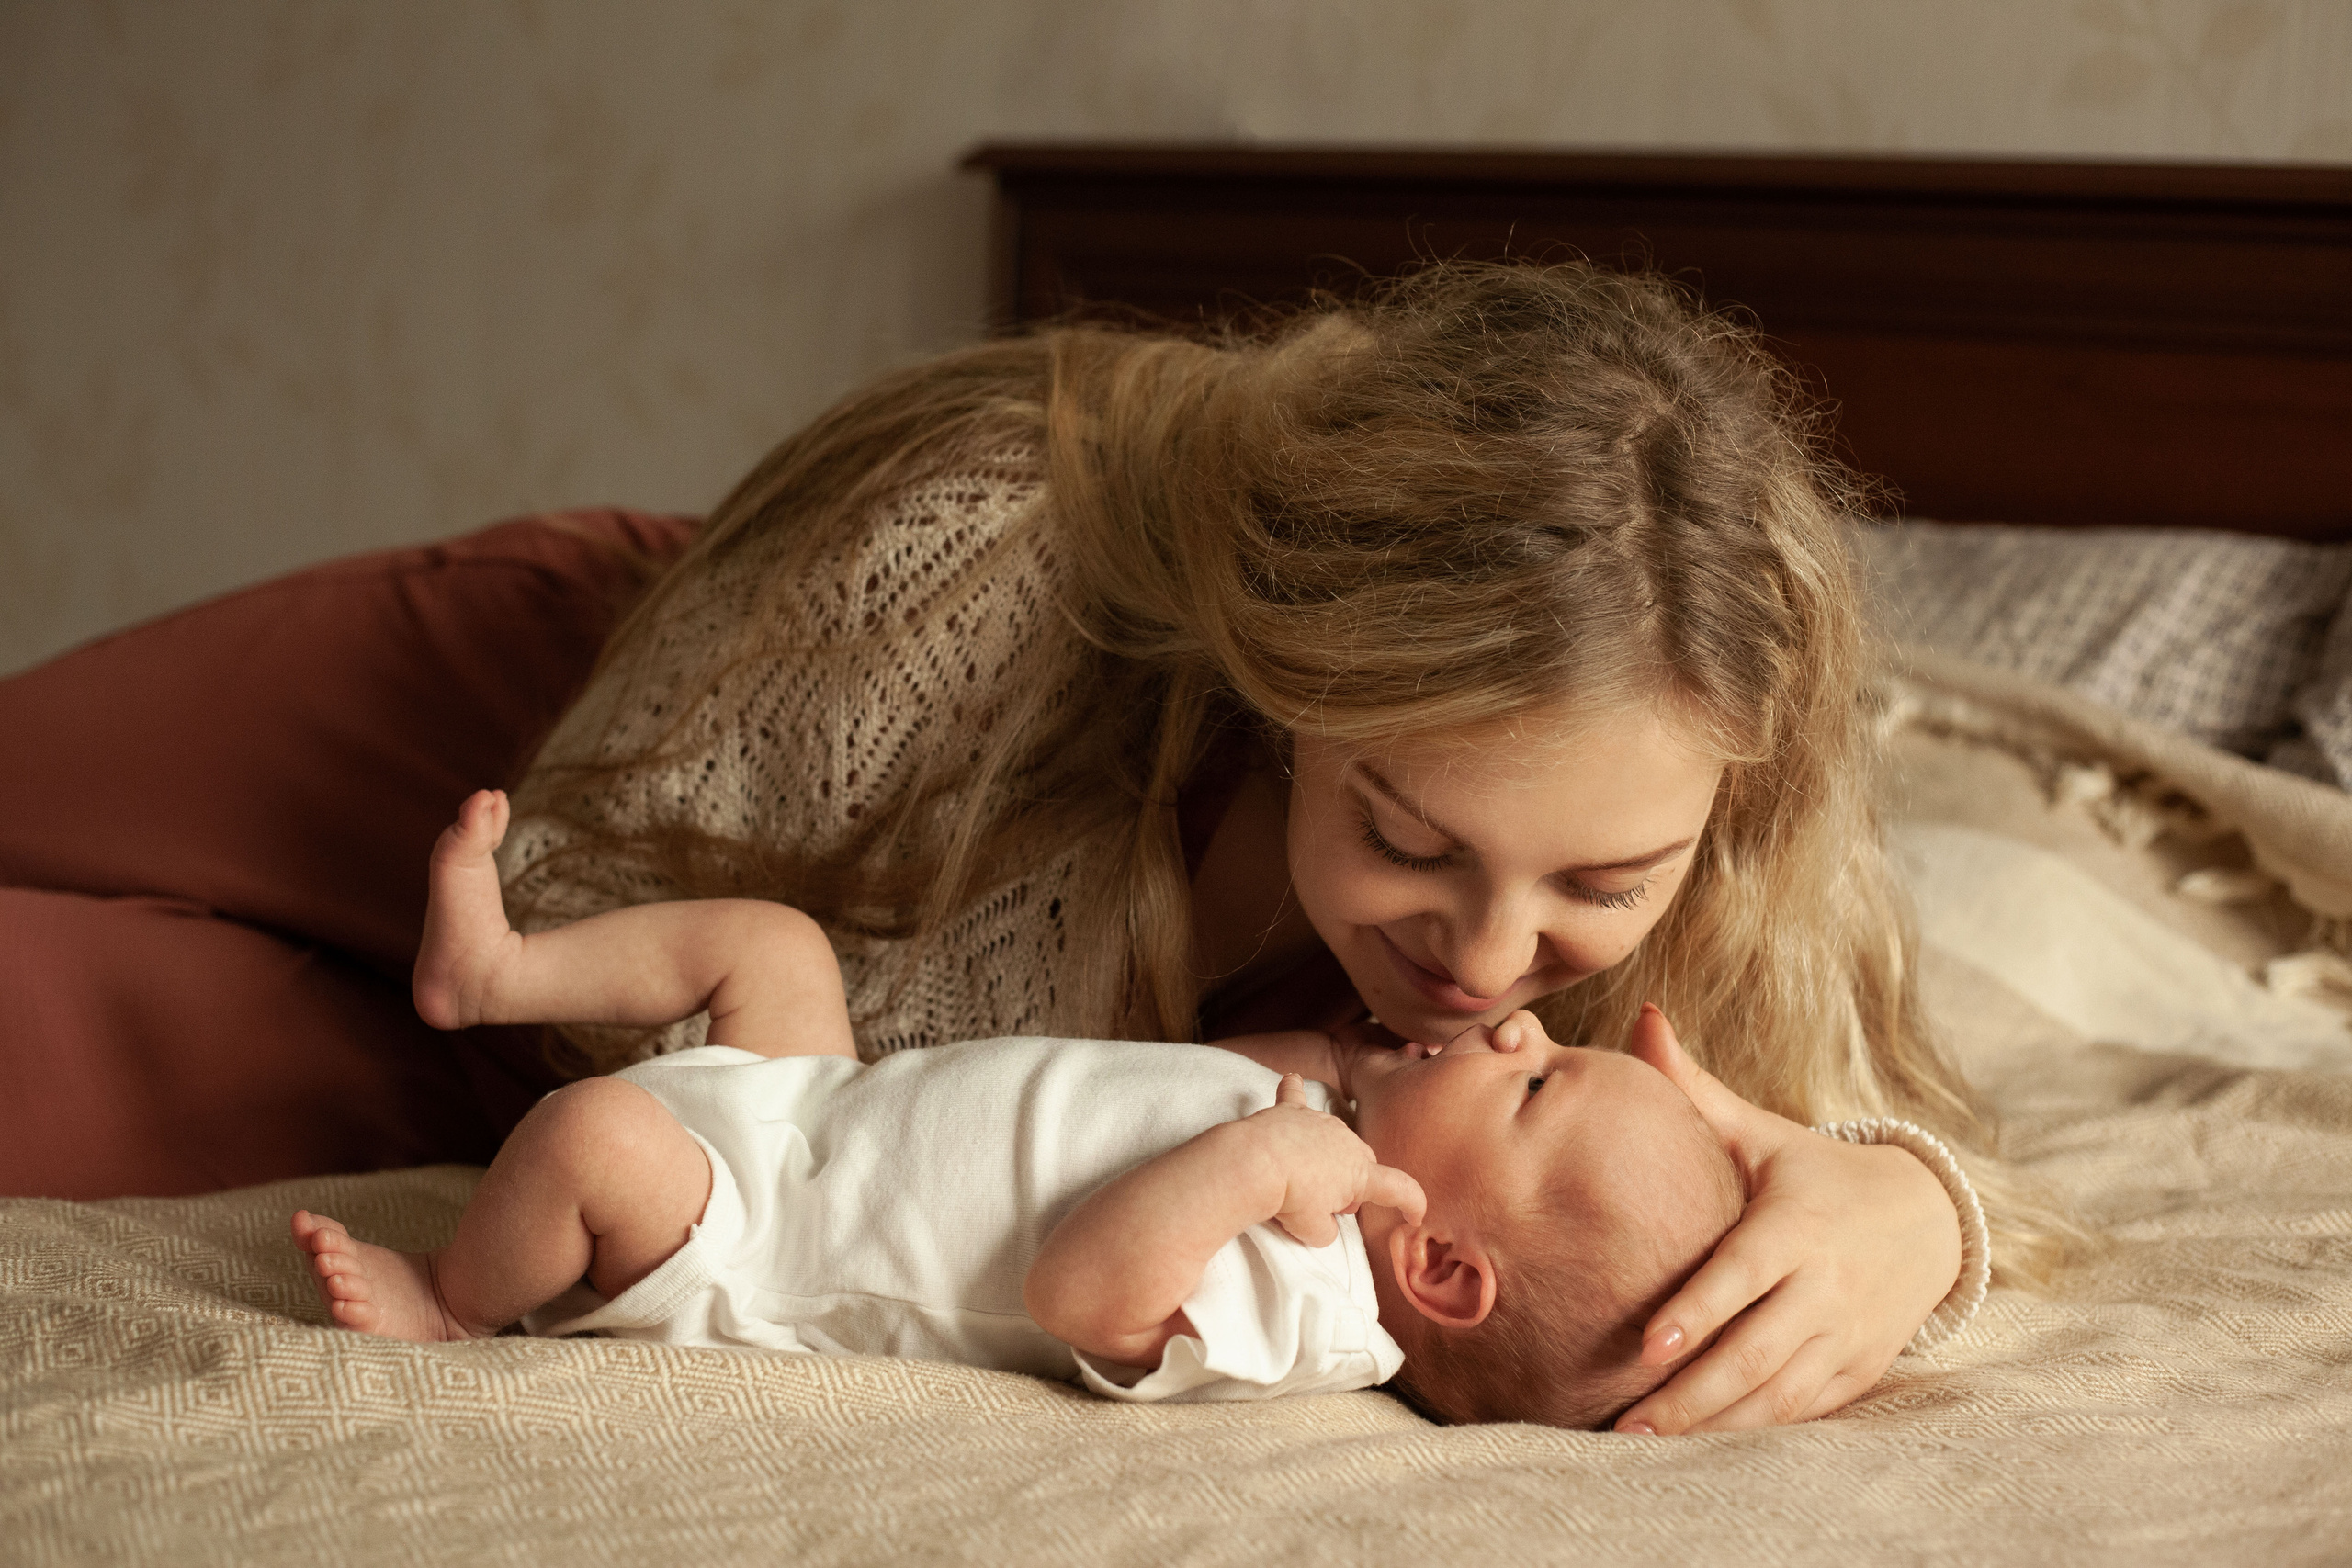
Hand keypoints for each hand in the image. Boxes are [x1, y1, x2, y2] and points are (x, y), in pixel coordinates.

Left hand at [1246, 1074, 1425, 1246]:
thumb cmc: (1288, 1199)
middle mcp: (1348, 1142)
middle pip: (1362, 1163)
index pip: (1398, 1188)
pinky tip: (1292, 1079)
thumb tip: (1322, 1223)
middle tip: (1327, 1205)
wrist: (1256, 1164)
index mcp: (1361, 1174)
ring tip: (1300, 1177)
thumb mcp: (1314, 1232)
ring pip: (1334, 1137)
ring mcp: (1321, 1123)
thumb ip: (1327, 1229)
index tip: (1414, 1216)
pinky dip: (1294, 1091)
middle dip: (1352, 1185)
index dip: (1411, 1203)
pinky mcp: (1291, 1111)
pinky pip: (1295, 1096)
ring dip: (1326, 1156)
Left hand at [1612, 1006, 1961, 1433]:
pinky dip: (1752, 1432)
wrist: (1929, 1220)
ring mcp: (1845, 1337)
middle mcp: (1824, 1289)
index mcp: (1795, 1229)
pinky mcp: (1856, 1372)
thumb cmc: (1816, 1173)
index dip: (1696, 1314)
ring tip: (1644, 1440)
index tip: (1646, 1346)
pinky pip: (1800, 1412)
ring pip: (1776, 1395)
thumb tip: (1641, 1017)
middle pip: (1753, 1353)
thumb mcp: (1763, 1131)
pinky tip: (1698, 1445)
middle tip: (1624, 1423)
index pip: (1740, 1278)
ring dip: (1712, 1424)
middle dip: (1688, 1394)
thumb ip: (1694, 1088)